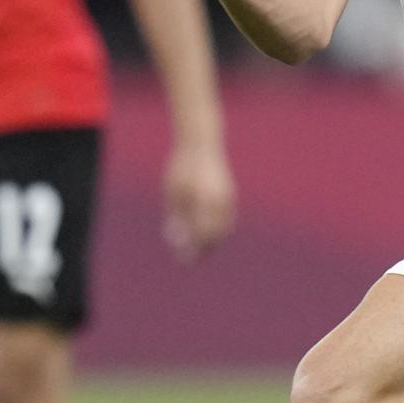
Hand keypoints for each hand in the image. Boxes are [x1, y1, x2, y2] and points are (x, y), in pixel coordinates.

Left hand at [162, 139, 236, 259]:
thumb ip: (176, 216)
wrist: (202, 143)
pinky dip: (218, 229)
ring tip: (198, 246)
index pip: (202, 233)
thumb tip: (177, 240)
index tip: (184, 258)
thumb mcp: (173, 191)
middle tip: (191, 258)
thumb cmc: (182, 167)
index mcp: (205, 200)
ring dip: (213, 240)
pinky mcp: (230, 195)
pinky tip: (205, 231)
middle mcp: (221, 201)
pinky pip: (227, 219)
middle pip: (216, 235)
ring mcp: (228, 198)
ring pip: (224, 228)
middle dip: (204, 248)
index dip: (194, 248)